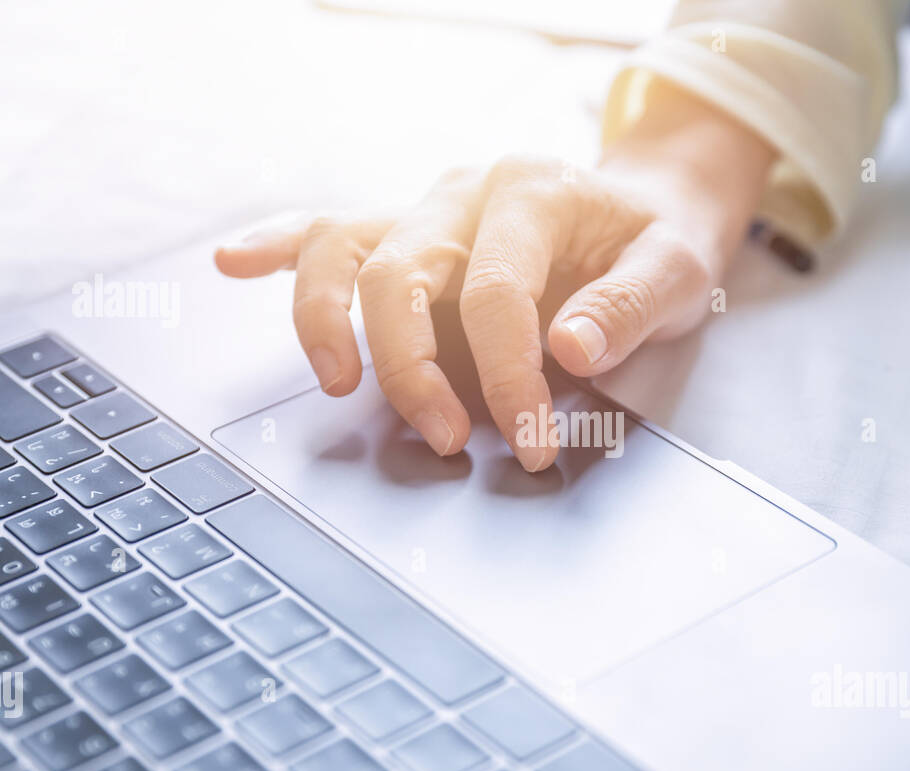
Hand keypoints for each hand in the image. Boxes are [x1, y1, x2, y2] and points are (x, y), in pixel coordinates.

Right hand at [215, 82, 773, 470]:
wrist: (640, 210)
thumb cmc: (655, 244)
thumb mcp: (678, 269)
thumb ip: (631, 304)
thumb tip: (568, 349)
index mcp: (533, 190)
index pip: (496, 292)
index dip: (507, 377)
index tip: (529, 442)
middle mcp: (464, 192)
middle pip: (399, 274)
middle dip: (410, 368)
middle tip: (445, 441)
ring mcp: (424, 209)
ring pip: (342, 248)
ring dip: (325, 321)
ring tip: (339, 385)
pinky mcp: (402, 233)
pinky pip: (326, 233)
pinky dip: (276, 250)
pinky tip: (231, 264)